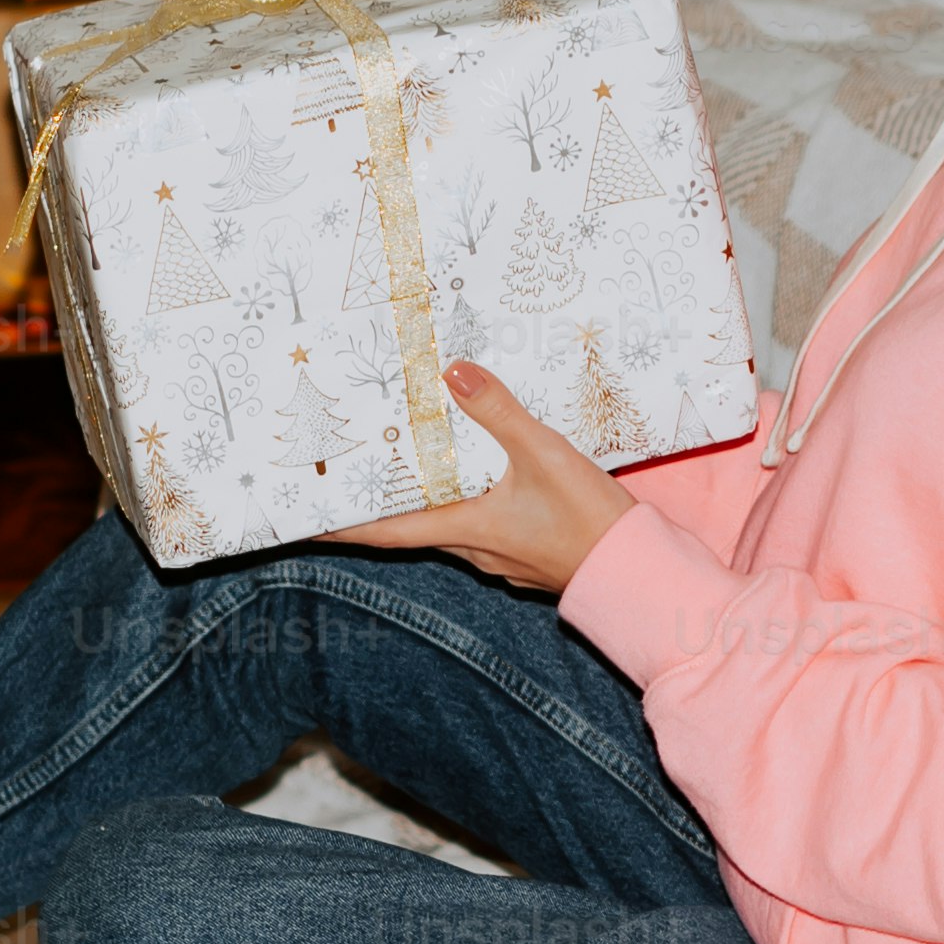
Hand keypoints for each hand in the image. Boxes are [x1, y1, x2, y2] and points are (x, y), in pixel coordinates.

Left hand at [325, 362, 634, 593]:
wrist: (639, 572)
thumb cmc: (589, 520)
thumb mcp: (543, 453)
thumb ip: (499, 411)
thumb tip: (452, 372)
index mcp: (466, 529)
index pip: (387, 531)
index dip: (342, 525)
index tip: (303, 521)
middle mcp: (476, 549)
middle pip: (414, 529)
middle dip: (384, 506)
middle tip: (356, 480)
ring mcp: (503, 557)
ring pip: (451, 529)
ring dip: (429, 506)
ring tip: (415, 473)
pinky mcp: (529, 557)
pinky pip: (485, 531)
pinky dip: (470, 509)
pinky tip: (485, 488)